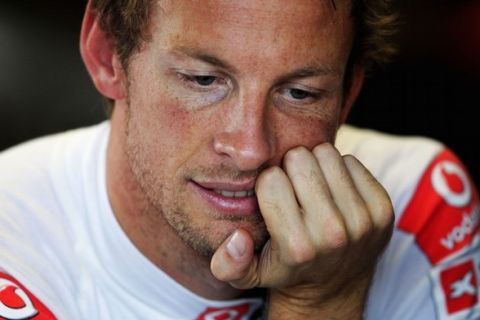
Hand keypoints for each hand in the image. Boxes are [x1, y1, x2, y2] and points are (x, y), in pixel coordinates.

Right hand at [211, 143, 393, 318]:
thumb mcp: (249, 275)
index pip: (270, 178)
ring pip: (326, 154)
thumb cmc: (287, 269)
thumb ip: (228, 262)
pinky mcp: (382, 209)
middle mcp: (332, 233)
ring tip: (313, 188)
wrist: (334, 287)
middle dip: (290, 169)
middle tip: (293, 189)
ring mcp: (362, 220)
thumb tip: (238, 238)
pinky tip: (334, 192)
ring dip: (315, 167)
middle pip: (299, 159)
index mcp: (297, 245)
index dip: (267, 183)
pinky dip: (339, 171)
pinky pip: (351, 161)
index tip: (274, 198)